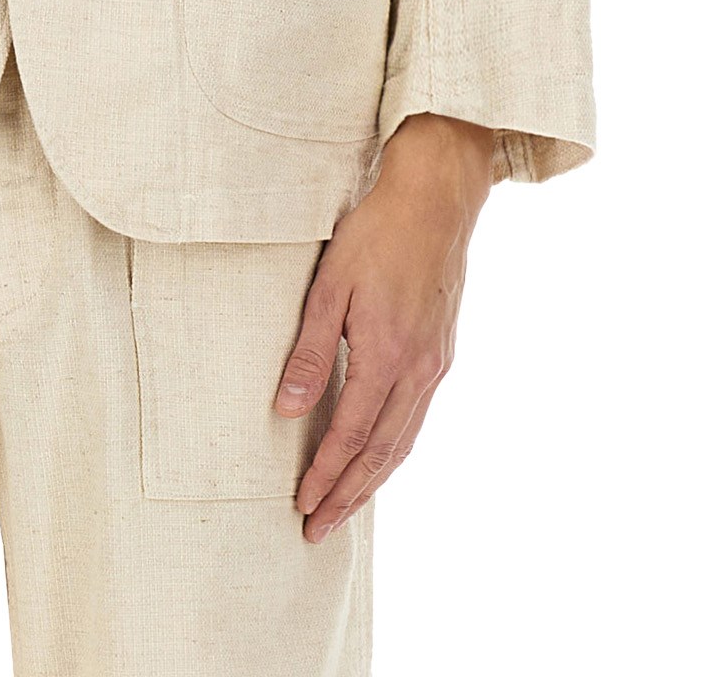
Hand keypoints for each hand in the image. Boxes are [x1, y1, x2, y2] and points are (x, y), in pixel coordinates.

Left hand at [274, 112, 494, 541]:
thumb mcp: (330, 287)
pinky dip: (394, 447)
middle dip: (349, 495)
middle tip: (320, 528)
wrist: (435, 199)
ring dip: (373, 478)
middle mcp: (418, 370)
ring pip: (404, 440)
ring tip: (346, 504)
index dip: (326, 475)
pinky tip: (379, 454)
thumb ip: (309, 352)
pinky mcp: (441, 351)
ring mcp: (435, 363)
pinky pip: (416, 416)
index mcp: (387, 356)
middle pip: (381, 452)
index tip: (303, 507)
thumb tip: (285, 411)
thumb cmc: (377, 234)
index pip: (351, 436)